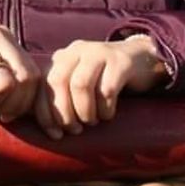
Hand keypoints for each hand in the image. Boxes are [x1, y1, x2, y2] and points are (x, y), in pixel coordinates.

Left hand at [35, 36, 167, 138]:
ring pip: (80, 84)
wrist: (142, 59)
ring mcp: (98, 52)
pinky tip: (108, 114)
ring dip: (84, 111)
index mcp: (62, 57)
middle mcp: (76, 50)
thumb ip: (61, 95)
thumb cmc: (104, 80)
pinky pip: (107, 89)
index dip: (45, 113)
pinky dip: (105, 109)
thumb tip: (47, 128)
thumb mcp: (79, 82)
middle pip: (58, 81)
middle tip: (75, 130)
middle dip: (64, 112)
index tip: (55, 135)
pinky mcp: (120, 61)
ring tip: (92, 122)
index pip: (42, 84)